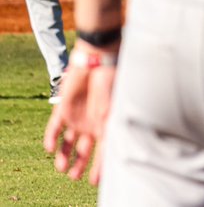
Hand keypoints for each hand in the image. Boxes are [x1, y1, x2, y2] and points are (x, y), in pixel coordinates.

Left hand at [44, 48, 117, 184]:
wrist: (97, 61)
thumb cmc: (112, 83)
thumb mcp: (112, 110)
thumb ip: (108, 130)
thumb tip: (108, 152)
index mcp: (108, 125)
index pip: (104, 151)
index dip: (101, 167)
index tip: (95, 181)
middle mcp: (92, 123)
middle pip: (85, 149)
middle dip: (80, 165)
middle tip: (74, 178)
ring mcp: (77, 117)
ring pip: (69, 142)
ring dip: (65, 156)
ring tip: (62, 168)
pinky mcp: (63, 109)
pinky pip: (54, 127)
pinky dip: (51, 139)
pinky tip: (50, 149)